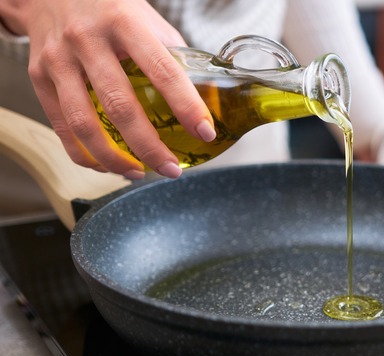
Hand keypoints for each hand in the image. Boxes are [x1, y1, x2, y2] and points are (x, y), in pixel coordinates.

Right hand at [1, 0, 215, 178]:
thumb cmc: (107, 7)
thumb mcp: (144, 17)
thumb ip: (171, 54)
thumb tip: (206, 95)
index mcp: (124, 22)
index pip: (163, 70)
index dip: (187, 106)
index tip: (205, 132)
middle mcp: (87, 40)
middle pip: (120, 105)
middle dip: (150, 146)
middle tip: (172, 169)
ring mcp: (59, 59)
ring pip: (84, 124)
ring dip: (115, 159)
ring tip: (139, 172)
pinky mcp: (39, 77)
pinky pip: (61, 127)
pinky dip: (85, 154)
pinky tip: (107, 165)